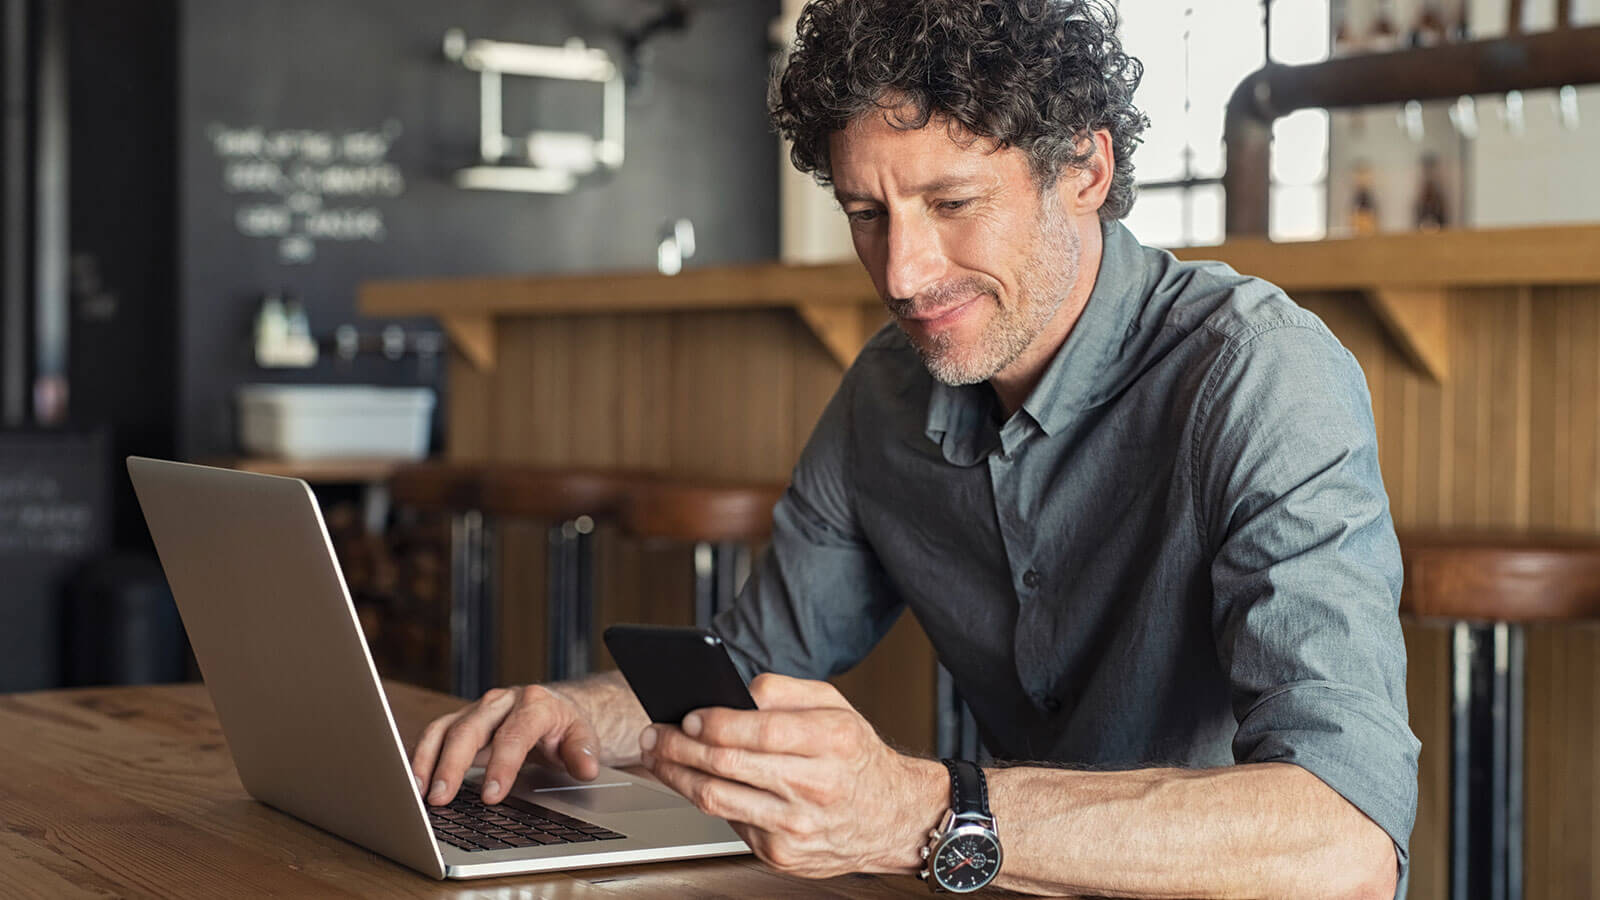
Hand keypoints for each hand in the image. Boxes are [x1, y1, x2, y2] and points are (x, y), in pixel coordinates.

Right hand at [410, 684, 599, 805]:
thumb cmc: (564, 726)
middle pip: (471, 728)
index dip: (502, 765)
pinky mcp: (461, 721)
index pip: (514, 734)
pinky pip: (435, 735)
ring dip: (429, 760)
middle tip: (442, 797)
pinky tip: (414, 782)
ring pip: (446, 729)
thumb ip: (583, 752)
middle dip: (454, 764)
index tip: (492, 796)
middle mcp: (502, 702)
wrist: (554, 707)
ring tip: (418, 792)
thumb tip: (586, 768)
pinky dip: (421, 757)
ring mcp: (478, 710)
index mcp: (534, 704)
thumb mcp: (582, 736)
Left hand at [639, 673, 944, 878]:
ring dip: (678, 775)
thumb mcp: (835, 706)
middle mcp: (815, 786)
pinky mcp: (781, 854)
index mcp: (831, 740)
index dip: (714, 722)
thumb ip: (784, 690)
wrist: (891, 817)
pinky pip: (729, 822)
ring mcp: (796, 826)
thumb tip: (733, 690)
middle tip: (656, 733)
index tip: (687, 715)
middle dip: (680, 747)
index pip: (759, 730)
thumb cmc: (857, 756)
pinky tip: (690, 781)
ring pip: (717, 799)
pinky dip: (704, 799)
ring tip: (660, 756)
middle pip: (728, 765)